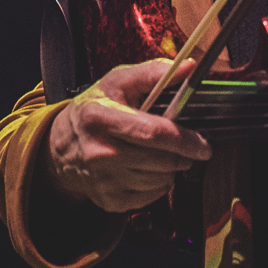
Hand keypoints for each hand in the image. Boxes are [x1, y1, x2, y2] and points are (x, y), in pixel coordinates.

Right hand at [41, 57, 211, 213]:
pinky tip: (147, 168)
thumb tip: (189, 67)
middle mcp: (98, 152)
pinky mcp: (109, 200)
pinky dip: (158, 183)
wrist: (64, 145)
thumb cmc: (98, 108)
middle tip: (188, 147)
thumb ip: (154, 72)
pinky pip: (152, 196)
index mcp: (100, 118)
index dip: (185, 140)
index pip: (153, 134)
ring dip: (170, 168)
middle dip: (183, 155)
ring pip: (160, 180)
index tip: (204, 145)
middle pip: (161, 161)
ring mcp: (102, 180)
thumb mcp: (119, 81)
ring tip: (159, 153)